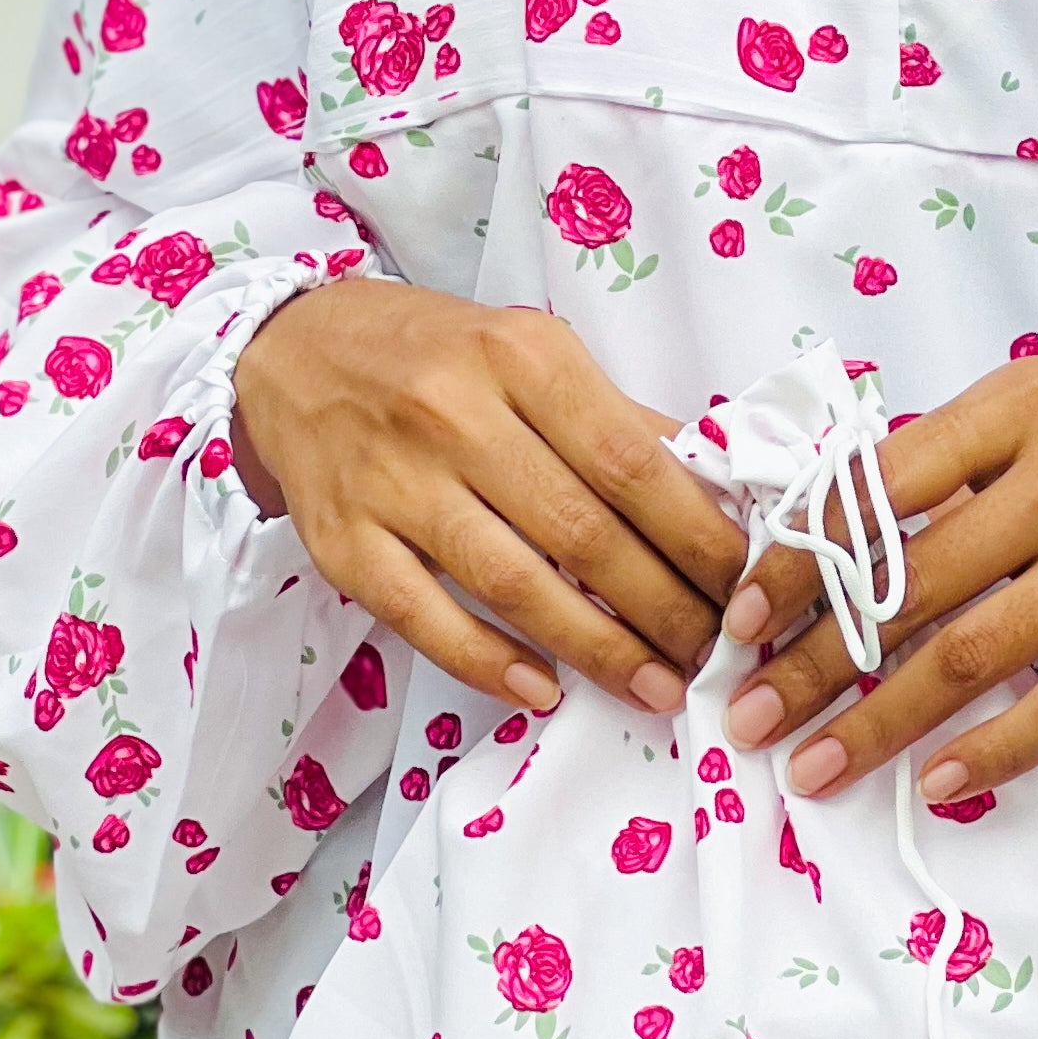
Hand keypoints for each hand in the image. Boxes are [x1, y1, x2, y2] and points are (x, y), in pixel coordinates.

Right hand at [229, 282, 742, 721]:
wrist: (295, 349)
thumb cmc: (435, 353)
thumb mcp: (532, 352)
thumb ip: (615, 420)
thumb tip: (709, 492)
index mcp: (520, 356)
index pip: (629, 460)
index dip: (694, 533)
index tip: (743, 583)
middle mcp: (455, 413)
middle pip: (581, 530)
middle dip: (661, 606)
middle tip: (712, 654)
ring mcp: (392, 481)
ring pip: (513, 582)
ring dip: (595, 648)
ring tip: (655, 686)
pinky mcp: (342, 541)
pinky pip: (424, 617)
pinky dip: (488, 661)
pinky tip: (543, 689)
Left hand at [718, 354, 1037, 804]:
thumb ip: (960, 455)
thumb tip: (838, 527)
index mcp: (1021, 408)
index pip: (874, 488)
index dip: (796, 560)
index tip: (739, 616)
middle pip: (904, 587)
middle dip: (809, 661)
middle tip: (746, 717)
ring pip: (967, 654)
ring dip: (876, 722)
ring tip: (811, 769)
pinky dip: (992, 750)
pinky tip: (937, 784)